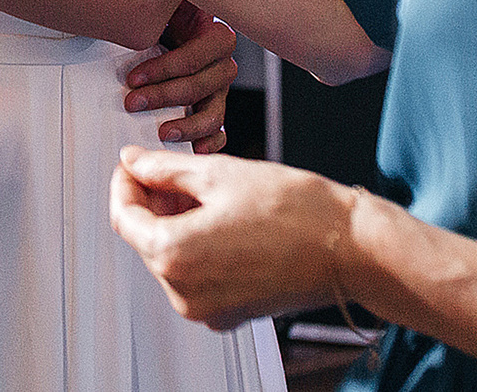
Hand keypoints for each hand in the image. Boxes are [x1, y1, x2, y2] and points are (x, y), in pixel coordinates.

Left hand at [110, 147, 361, 330]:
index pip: (124, 217)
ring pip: (170, 258)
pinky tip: (221, 219)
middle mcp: (184, 294)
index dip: (125, 183)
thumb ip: (164, 169)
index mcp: (174, 256)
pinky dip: (197, 246)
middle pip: (145, 239)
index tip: (134, 162)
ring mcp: (207, 310)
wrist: (352, 249)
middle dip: (153, 202)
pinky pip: (196, 276)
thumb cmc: (295, 211)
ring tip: (205, 192)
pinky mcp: (229, 314)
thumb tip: (132, 162)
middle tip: (174, 171)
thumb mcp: (217, 174)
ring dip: (176, 223)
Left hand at [127, 2, 238, 152]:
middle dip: (165, 95)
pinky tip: (195, 148)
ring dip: (187, 124)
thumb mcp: (160, 0)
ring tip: (163, 132)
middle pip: (203, 84)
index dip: (166, 68)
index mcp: (214, 33)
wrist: (165, 27)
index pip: (198, 54)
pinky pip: (219, 129)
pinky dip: (209, 141)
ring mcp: (219, 88)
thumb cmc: (160, 14)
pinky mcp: (213, 107)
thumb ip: (154, 0)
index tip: (133, 77)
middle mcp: (221, 62)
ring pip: (214, 112)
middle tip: (133, 102)